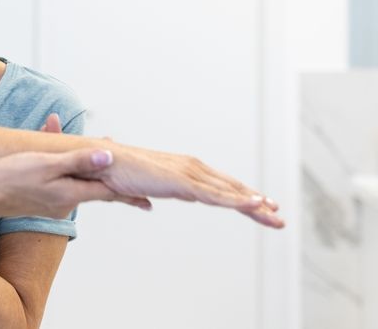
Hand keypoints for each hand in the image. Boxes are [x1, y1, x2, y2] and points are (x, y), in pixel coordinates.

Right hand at [0, 148, 127, 218]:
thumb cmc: (10, 178)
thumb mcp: (47, 164)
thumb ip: (79, 161)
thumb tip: (110, 157)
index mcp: (70, 195)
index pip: (108, 192)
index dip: (127, 191)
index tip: (147, 198)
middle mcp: (63, 203)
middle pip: (93, 187)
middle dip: (108, 178)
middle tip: (134, 188)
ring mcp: (50, 203)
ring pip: (72, 179)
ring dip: (77, 161)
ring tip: (78, 141)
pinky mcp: (37, 200)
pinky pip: (56, 179)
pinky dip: (59, 164)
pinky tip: (48, 142)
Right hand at [95, 142, 283, 227]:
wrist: (100, 161)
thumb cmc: (113, 172)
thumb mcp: (133, 189)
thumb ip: (141, 197)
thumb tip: (146, 204)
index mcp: (181, 171)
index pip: (217, 186)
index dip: (239, 196)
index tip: (259, 207)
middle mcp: (190, 168)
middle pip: (230, 188)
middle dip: (256, 202)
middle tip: (278, 216)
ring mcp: (188, 173)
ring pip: (229, 192)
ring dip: (254, 205)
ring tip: (275, 216)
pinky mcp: (182, 182)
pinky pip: (216, 195)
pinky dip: (238, 200)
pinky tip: (256, 205)